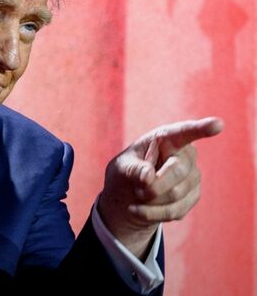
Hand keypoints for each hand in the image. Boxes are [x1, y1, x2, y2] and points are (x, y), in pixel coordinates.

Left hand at [97, 117, 223, 257]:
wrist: (129, 195)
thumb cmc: (127, 171)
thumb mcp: (121, 166)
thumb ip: (132, 169)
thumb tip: (148, 177)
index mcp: (167, 138)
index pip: (185, 132)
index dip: (201, 128)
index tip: (217, 124)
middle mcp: (186, 155)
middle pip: (178, 171)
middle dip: (152, 186)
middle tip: (136, 189)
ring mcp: (193, 176)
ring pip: (176, 194)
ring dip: (150, 200)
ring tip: (138, 194)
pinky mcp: (193, 196)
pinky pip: (175, 210)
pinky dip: (152, 213)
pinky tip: (140, 208)